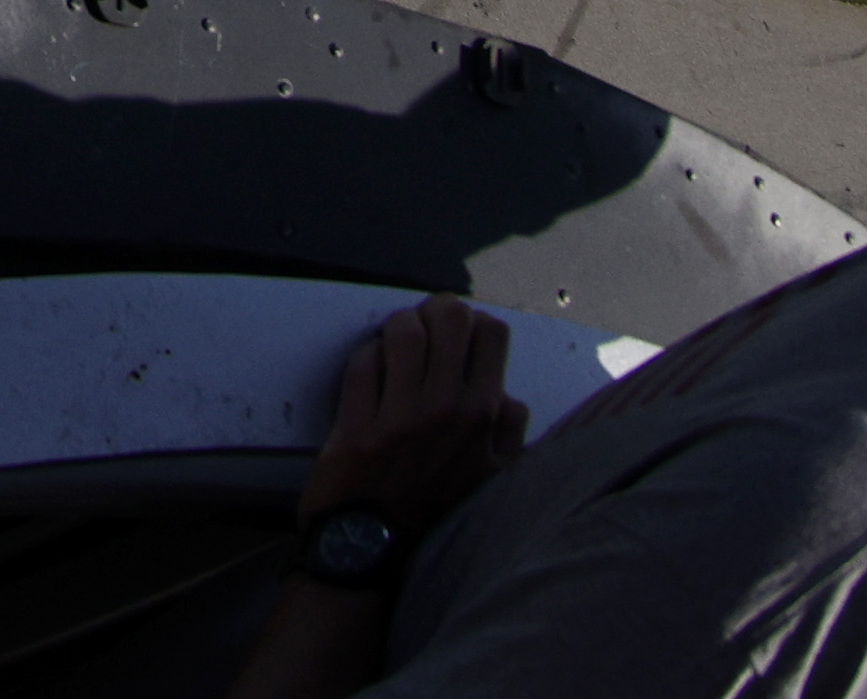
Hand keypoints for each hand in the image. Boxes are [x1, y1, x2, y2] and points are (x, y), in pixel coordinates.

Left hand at [303, 293, 525, 532]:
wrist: (379, 554)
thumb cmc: (435, 514)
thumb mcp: (496, 482)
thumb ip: (510, 435)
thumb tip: (507, 396)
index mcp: (485, 419)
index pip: (492, 332)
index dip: (471, 321)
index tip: (454, 331)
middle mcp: (448, 412)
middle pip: (449, 317)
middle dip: (433, 312)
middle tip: (422, 328)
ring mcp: (401, 420)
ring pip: (402, 331)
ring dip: (395, 329)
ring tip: (392, 345)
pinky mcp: (357, 428)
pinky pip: (362, 363)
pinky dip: (364, 357)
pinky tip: (369, 371)